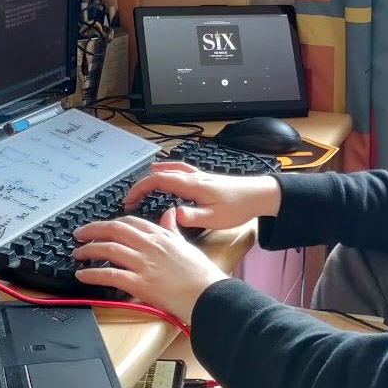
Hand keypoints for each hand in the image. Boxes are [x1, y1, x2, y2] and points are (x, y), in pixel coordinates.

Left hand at [72, 211, 227, 322]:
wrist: (209, 296)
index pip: (130, 222)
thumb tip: (170, 214)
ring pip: (109, 249)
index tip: (101, 227)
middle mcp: (150, 245)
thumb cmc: (202, 274)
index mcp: (161, 235)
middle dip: (93, 231)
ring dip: (89, 250)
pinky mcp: (140, 283)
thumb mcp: (187, 244)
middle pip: (114, 230)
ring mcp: (144, 263)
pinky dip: (93, 274)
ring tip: (78, 253)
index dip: (112, 223)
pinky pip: (110, 275)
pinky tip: (83, 274)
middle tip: (79, 234)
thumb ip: (173, 229)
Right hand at [122, 162, 281, 229]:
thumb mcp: (215, 218)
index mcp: (192, 185)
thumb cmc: (239, 207)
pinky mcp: (203, 178)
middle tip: (129, 200)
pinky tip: (165, 174)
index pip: (158, 180)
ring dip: (151, 177)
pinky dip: (165, 170)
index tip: (128, 201)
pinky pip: (178, 169)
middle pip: (159, 174)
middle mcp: (193, 176)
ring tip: (140, 188)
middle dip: (140, 185)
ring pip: (168, 169)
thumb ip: (193, 217)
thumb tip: (173, 215)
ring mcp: (198, 175)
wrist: (258, 194)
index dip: (139, 189)